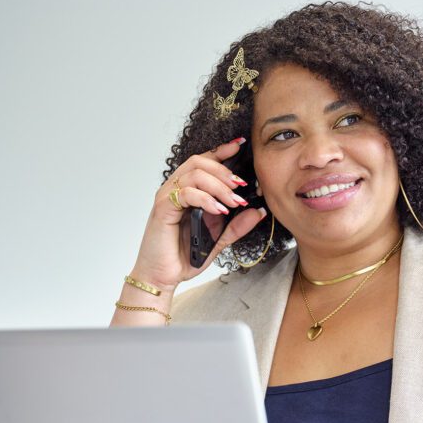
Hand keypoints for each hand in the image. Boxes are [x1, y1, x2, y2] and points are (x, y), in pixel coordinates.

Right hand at [131, 138, 266, 291]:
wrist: (163, 276)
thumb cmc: (184, 256)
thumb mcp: (219, 239)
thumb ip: (237, 225)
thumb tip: (258, 211)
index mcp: (188, 192)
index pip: (204, 163)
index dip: (222, 151)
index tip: (241, 146)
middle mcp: (176, 189)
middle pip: (199, 162)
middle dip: (224, 170)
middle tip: (242, 184)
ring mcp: (168, 197)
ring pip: (194, 174)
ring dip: (218, 185)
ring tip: (234, 201)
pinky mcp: (163, 209)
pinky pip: (185, 193)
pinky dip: (205, 199)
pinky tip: (219, 210)